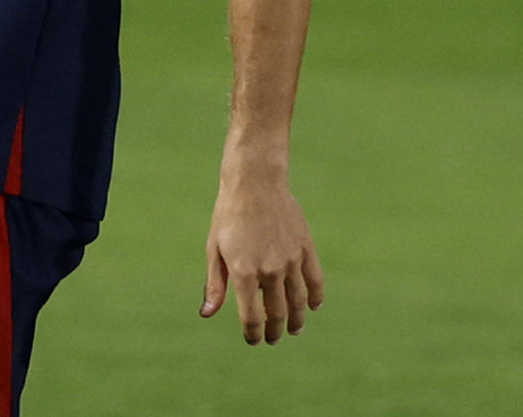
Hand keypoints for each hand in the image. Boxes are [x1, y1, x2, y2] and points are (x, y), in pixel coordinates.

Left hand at [200, 175, 324, 344]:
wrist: (254, 183)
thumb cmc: (228, 215)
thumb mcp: (214, 249)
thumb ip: (215, 284)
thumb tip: (206, 314)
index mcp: (242, 271)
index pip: (251, 316)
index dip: (252, 333)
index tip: (252, 340)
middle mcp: (269, 270)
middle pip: (276, 313)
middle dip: (274, 331)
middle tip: (272, 338)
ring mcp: (290, 260)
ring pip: (297, 301)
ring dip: (297, 320)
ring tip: (294, 329)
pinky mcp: (305, 248)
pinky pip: (315, 281)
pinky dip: (315, 298)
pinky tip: (312, 306)